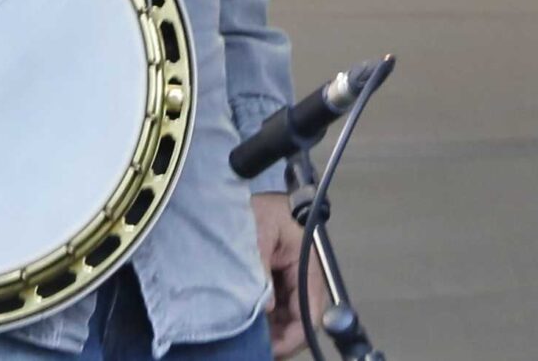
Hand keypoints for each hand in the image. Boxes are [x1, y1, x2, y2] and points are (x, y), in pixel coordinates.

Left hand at [255, 190, 327, 357]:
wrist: (226, 191)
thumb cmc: (248, 204)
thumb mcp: (255, 235)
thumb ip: (261, 272)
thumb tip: (265, 308)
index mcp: (307, 258)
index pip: (312, 307)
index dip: (297, 333)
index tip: (276, 349)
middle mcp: (302, 268)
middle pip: (301, 315)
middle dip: (283, 335)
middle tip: (259, 348)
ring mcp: (287, 273)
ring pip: (287, 313)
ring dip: (273, 328)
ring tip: (251, 337)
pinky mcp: (273, 274)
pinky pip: (275, 303)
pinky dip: (265, 317)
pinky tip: (249, 323)